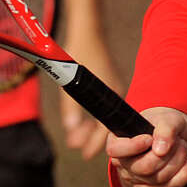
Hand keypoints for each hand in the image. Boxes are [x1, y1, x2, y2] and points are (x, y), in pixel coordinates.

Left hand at [56, 27, 124, 158]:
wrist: (86, 31)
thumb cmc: (79, 53)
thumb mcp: (71, 83)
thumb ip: (71, 109)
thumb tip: (71, 131)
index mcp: (112, 97)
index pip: (106, 129)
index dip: (95, 144)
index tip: (83, 155)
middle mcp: (116, 96)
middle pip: (106, 125)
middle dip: (91, 138)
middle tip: (77, 148)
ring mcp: (112, 91)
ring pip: (103, 117)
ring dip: (90, 128)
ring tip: (76, 136)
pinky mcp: (108, 86)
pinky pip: (102, 109)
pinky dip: (92, 118)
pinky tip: (81, 122)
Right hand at [107, 106, 186, 186]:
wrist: (172, 137)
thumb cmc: (163, 125)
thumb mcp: (167, 119)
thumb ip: (164, 130)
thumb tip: (161, 150)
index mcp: (118, 141)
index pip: (115, 150)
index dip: (133, 146)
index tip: (149, 138)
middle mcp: (123, 163)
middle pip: (143, 168)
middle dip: (167, 154)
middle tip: (178, 141)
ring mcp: (135, 179)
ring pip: (158, 179)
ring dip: (177, 162)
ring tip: (182, 147)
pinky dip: (183, 175)